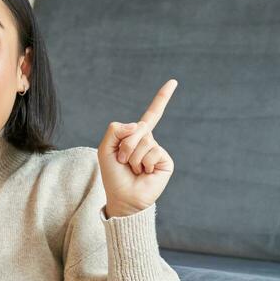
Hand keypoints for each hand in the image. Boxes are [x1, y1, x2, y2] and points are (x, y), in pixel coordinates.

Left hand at [96, 79, 177, 216]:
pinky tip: (144, 173)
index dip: (162, 98)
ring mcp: (158, 151)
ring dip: (132, 158)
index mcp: (136, 136)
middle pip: (137, 129)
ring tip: (133, 170)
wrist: (123, 198)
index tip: (173, 82)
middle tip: (123, 162)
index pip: (151, 115)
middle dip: (125, 146)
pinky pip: (152, 153)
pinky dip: (143, 164)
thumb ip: (115, 130)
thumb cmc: (114, 176)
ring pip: (143, 142)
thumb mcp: (105, 149)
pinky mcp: (165, 161)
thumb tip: (138, 125)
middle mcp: (149, 141)